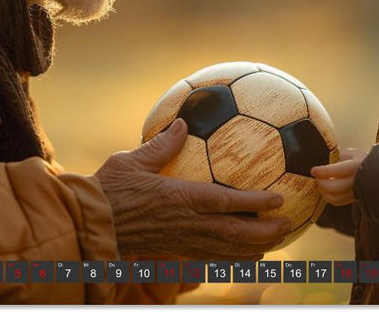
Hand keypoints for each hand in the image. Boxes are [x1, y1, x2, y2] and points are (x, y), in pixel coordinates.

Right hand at [94, 119, 291, 259]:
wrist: (90, 225)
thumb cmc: (108, 189)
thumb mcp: (132, 160)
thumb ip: (162, 143)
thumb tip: (184, 121)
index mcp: (180, 199)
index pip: (226, 203)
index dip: (255, 203)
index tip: (279, 198)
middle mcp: (186, 224)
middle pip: (235, 233)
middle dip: (265, 231)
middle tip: (289, 224)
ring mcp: (182, 241)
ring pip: (227, 250)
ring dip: (255, 247)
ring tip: (277, 242)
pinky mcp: (175, 251)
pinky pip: (210, 258)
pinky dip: (233, 257)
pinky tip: (247, 255)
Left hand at [310, 148, 367, 205]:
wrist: (378, 174)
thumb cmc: (362, 161)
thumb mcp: (352, 153)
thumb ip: (338, 156)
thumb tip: (324, 159)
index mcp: (356, 166)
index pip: (337, 170)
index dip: (323, 171)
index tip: (313, 170)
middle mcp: (356, 181)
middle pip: (334, 187)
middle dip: (321, 183)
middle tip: (316, 177)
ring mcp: (355, 193)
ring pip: (334, 197)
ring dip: (323, 191)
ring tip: (320, 183)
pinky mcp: (352, 200)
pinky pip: (336, 202)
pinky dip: (328, 197)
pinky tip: (326, 190)